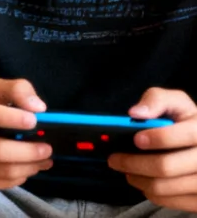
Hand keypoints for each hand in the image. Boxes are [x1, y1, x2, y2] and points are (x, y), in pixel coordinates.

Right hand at [0, 77, 51, 190]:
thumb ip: (16, 90)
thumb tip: (38, 107)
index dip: (10, 118)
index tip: (34, 120)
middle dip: (29, 152)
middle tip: (47, 149)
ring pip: (4, 171)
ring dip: (30, 167)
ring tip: (43, 160)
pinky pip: (1, 183)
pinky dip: (20, 176)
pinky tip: (26, 168)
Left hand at [109, 88, 196, 208]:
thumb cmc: (187, 122)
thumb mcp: (177, 103)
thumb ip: (157, 100)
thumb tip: (135, 112)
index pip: (184, 136)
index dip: (157, 138)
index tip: (136, 139)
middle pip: (166, 167)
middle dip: (132, 162)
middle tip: (114, 159)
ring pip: (164, 187)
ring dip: (137, 179)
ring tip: (126, 170)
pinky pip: (169, 202)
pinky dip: (150, 193)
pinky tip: (143, 181)